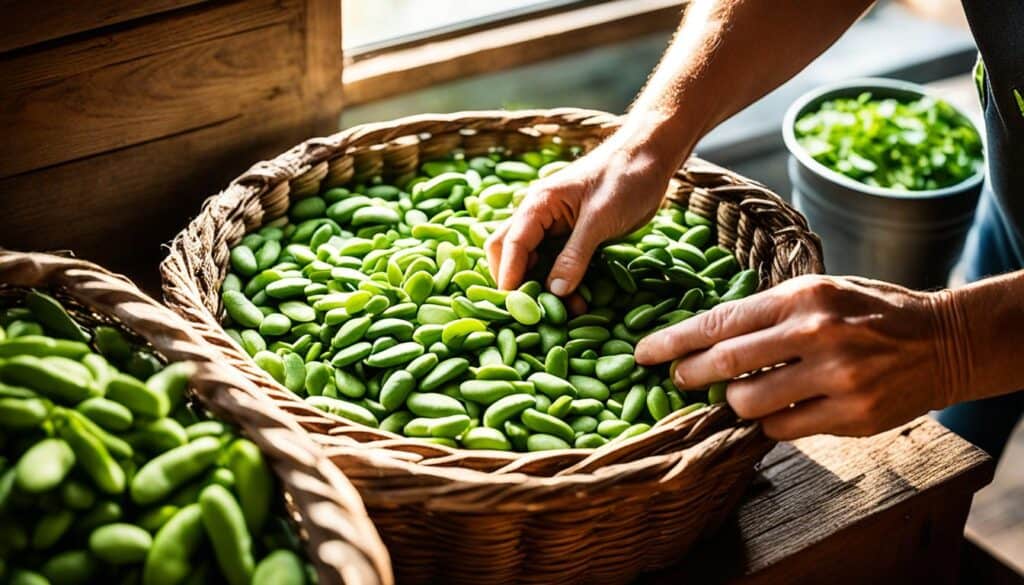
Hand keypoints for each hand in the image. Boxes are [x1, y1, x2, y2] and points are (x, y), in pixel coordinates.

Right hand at [485, 130, 677, 294]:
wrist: (652, 155)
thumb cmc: (626, 177)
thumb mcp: (601, 218)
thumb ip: (575, 255)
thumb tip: (554, 291)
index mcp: (538, 204)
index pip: (510, 246)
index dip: (509, 278)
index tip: (513, 310)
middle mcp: (538, 215)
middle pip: (510, 254)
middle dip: (518, 284)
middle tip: (534, 315)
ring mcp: (554, 225)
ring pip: (534, 262)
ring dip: (544, 287)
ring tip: (567, 313)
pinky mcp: (572, 235)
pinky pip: (557, 262)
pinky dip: (562, 282)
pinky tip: (578, 300)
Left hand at [635, 275, 968, 439]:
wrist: (942, 341)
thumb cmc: (869, 312)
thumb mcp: (818, 292)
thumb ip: (767, 314)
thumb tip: (706, 341)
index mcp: (801, 297)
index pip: (720, 321)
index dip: (674, 340)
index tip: (643, 354)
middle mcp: (814, 333)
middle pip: (726, 363)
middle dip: (690, 375)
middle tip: (677, 380)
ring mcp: (834, 377)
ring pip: (749, 403)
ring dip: (733, 403)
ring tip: (739, 395)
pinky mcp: (850, 415)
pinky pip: (782, 429)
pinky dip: (769, 423)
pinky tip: (778, 410)